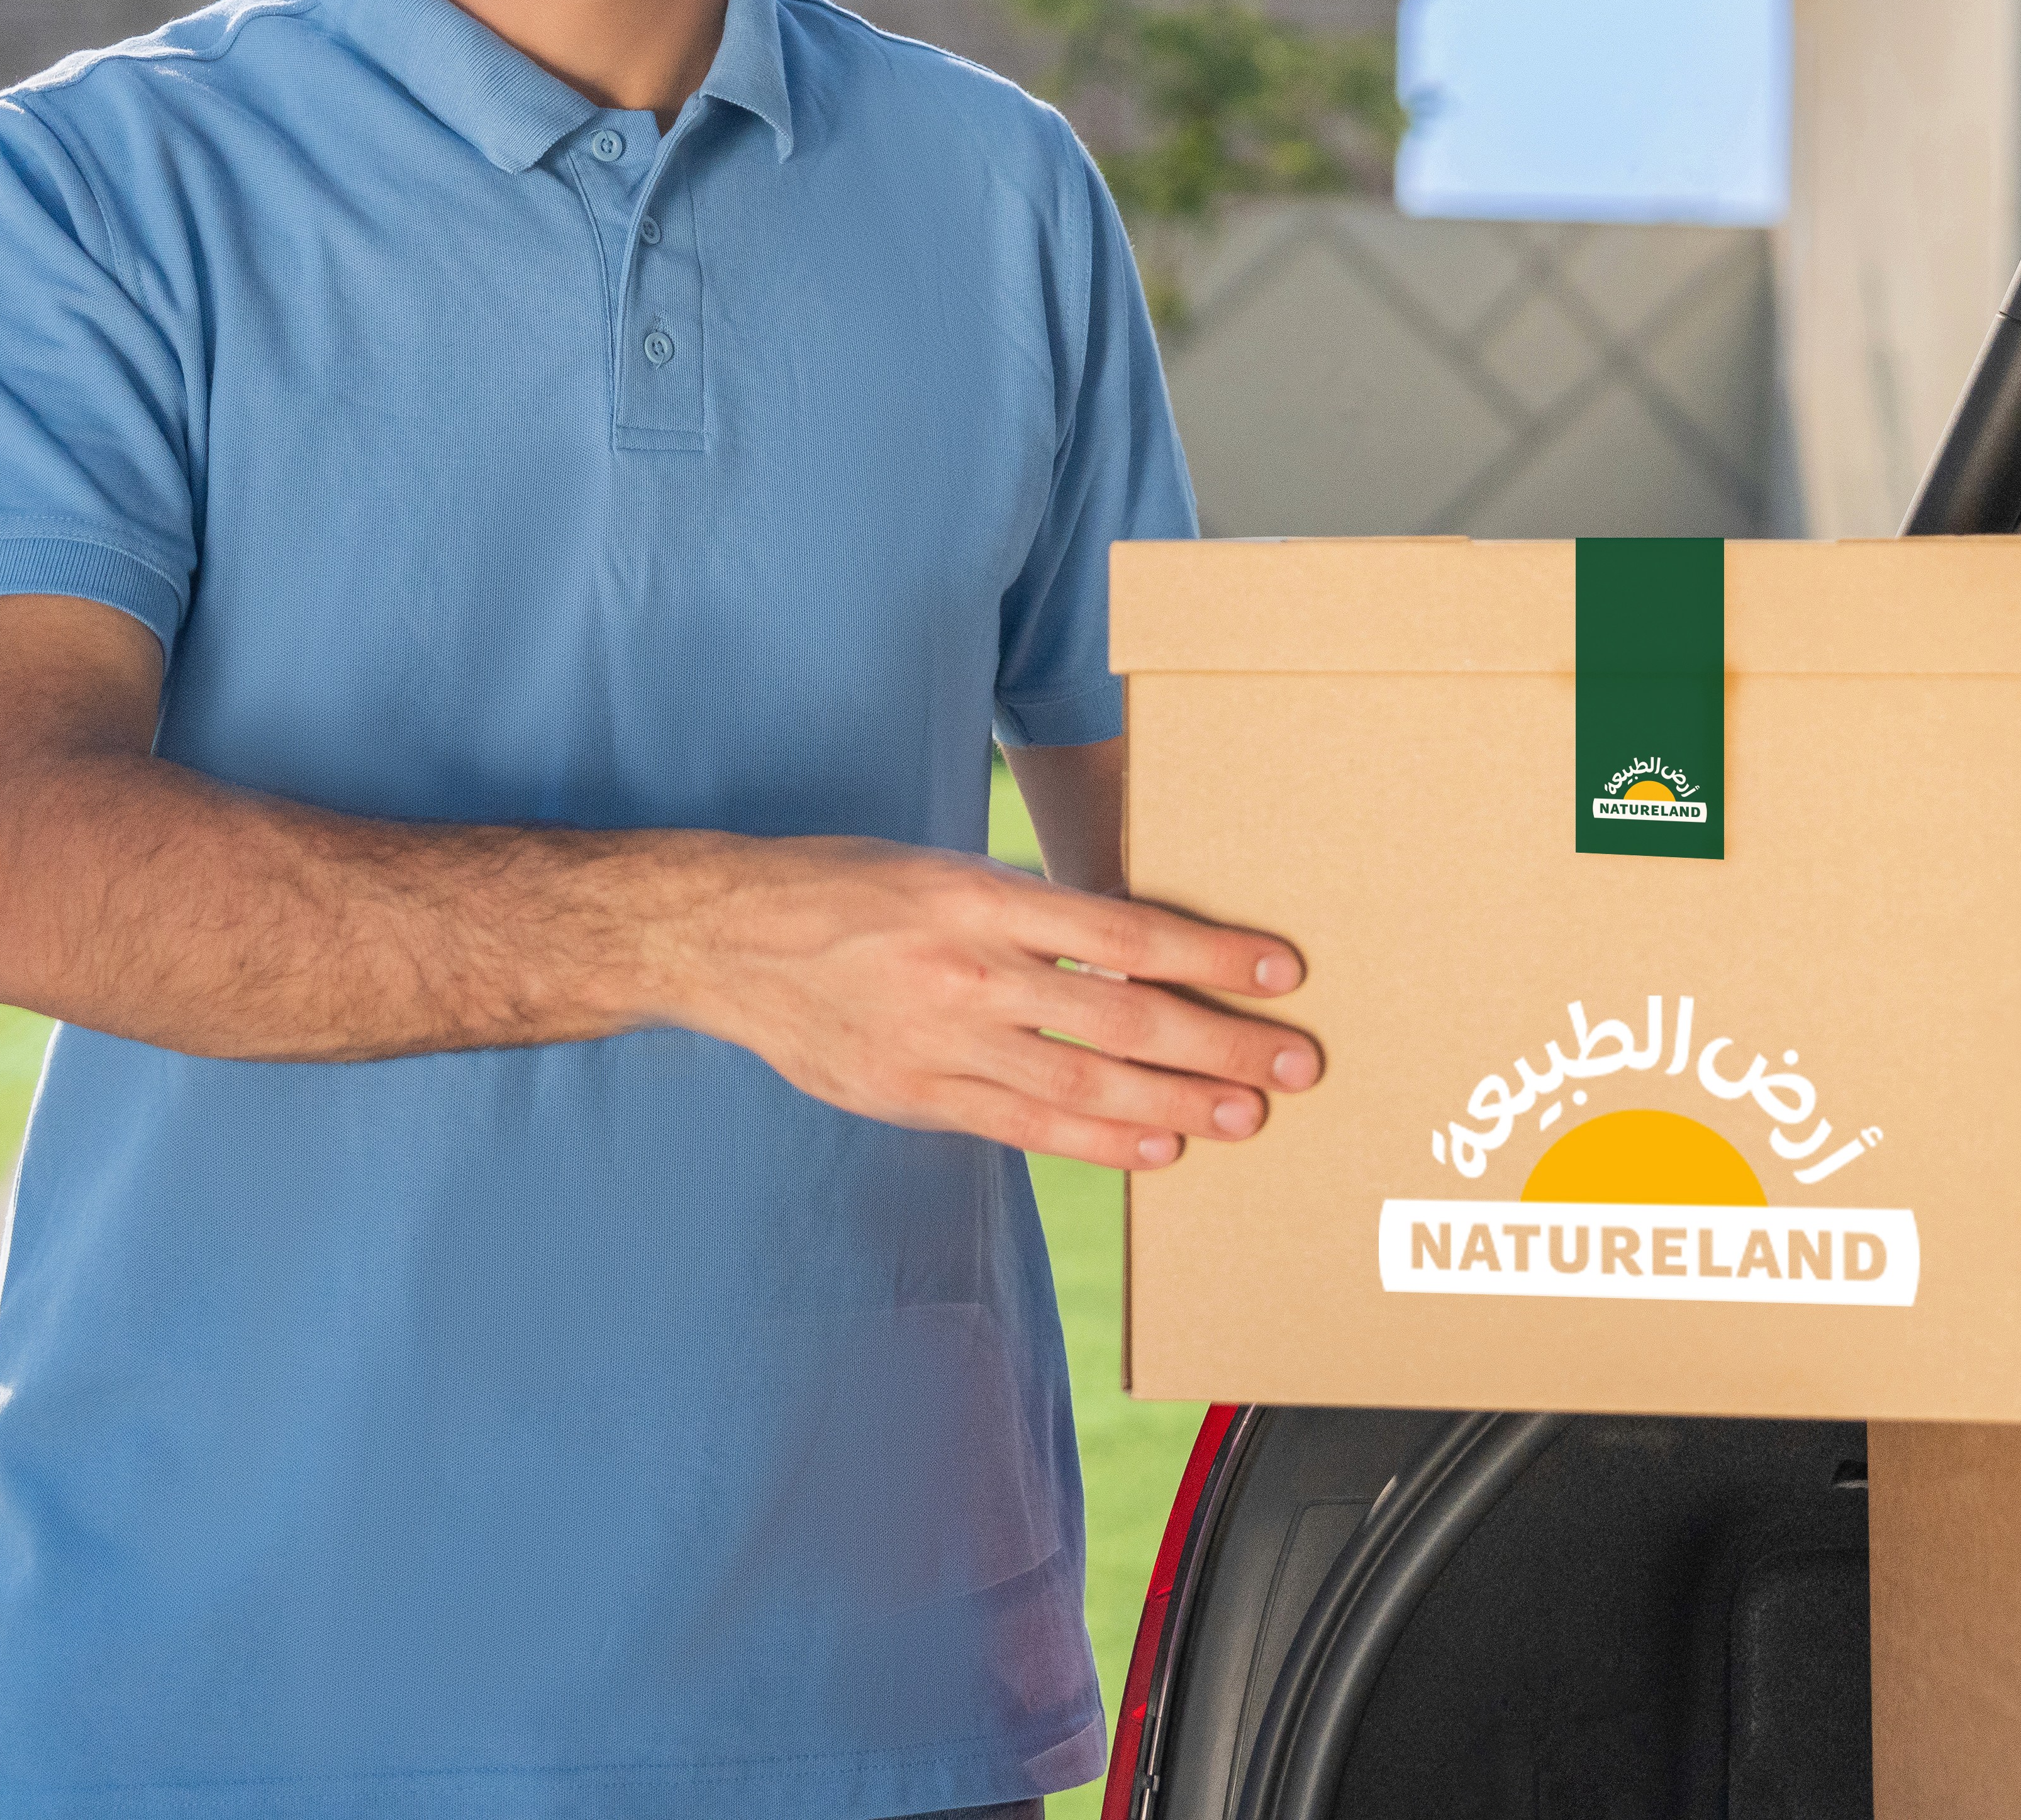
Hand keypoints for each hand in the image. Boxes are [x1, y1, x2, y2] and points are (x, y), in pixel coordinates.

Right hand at [650, 835, 1316, 1169]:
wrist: (724, 939)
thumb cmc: (846, 889)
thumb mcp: (944, 868)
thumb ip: (1032, 913)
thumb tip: (1133, 949)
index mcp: (981, 896)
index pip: (1125, 931)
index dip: (1211, 954)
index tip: (1281, 971)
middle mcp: (968, 972)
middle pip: (1123, 1020)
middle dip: (1220, 1045)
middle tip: (1296, 1064)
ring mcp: (940, 1044)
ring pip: (1084, 1088)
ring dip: (1177, 1107)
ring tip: (1246, 1115)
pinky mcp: (914, 1097)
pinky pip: (1024, 1129)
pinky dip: (1099, 1146)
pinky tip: (1159, 1152)